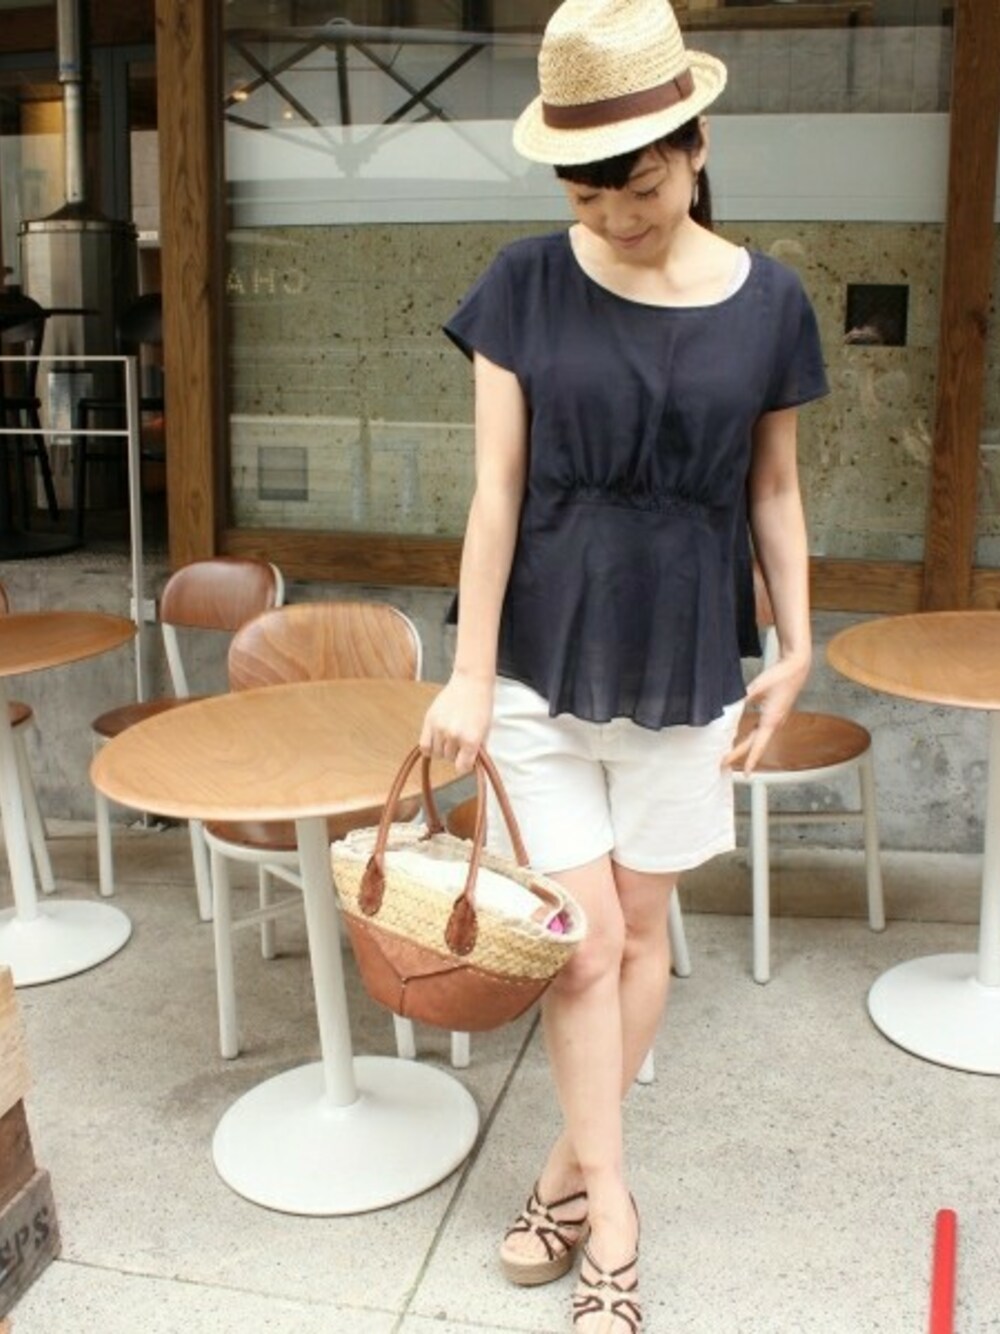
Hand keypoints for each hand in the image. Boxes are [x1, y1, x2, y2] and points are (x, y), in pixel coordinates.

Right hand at [420, 671, 493, 773]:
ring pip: (437, 753)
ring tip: (450, 738)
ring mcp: (440, 728)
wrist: (471, 683)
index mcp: (471, 740)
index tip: (465, 761)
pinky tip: (436, 743)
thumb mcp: (485, 730)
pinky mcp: (429, 720)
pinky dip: (429, 748)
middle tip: (460, 742)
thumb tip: (471, 765)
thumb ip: (478, 750)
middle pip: (450, 759)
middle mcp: (454, 736)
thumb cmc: (481, 705)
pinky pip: (424, 745)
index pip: (462, 767)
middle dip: (455, 754)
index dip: (465, 765)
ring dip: (443, 749)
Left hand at [723, 651, 809, 775]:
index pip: (757, 745)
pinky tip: (739, 736)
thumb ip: (741, 699)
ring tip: (729, 754)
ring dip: (744, 747)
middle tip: (722, 763)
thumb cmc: (781, 676)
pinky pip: (760, 730)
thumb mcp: (757, 687)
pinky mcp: (775, 715)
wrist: (797, 668)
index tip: (745, 773)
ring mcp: (776, 720)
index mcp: (771, 720)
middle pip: (753, 744)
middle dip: (738, 754)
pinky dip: (749, 736)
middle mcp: (774, 724)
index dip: (750, 760)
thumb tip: (727, 708)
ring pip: (756, 738)